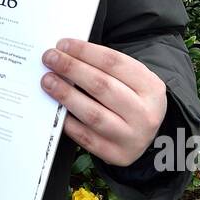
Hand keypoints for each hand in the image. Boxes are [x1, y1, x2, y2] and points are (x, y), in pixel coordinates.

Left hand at [40, 38, 167, 167]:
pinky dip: (69, 122)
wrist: (147, 136)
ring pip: (93, 114)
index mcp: (151, 87)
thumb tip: (66, 54)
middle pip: (102, 86)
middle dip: (72, 69)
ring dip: (66, 95)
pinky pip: (86, 138)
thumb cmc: (131, 99)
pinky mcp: (117, 155)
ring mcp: (131, 137)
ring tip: (48, 81)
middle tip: (50, 58)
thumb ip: (105, 68)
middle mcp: (145, 113)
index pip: (114, 63)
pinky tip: (56, 109)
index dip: (85, 51)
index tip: (62, 44)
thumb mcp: (131, 80)